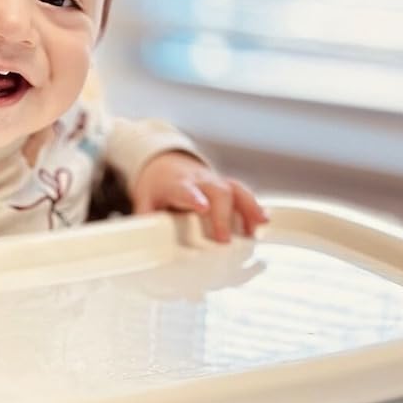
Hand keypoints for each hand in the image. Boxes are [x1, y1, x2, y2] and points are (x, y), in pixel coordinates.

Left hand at [130, 150, 267, 242]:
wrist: (167, 163)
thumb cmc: (158, 186)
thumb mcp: (144, 200)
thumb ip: (145, 219)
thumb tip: (140, 240)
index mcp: (177, 184)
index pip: (186, 189)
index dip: (194, 197)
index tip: (202, 207)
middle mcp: (200, 180)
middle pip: (218, 191)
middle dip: (224, 214)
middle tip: (224, 240)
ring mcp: (216, 182)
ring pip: (236, 189)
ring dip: (249, 207)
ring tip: (258, 225)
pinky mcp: (227, 187)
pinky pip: (244, 194)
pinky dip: (255, 207)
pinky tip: (263, 221)